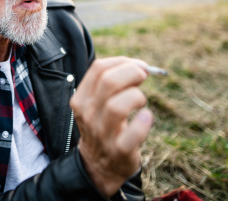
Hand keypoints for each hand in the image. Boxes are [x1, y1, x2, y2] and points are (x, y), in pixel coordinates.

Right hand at [69, 56, 152, 197]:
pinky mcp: (119, 150)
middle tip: (144, 78)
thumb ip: (111, 83)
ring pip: (118, 106)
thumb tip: (140, 66)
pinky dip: (143, 123)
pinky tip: (146, 117)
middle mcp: (88, 114)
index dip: (122, 62)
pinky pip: (133, 134)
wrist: (98, 165)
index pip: (98, 68)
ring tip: (141, 102)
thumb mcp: (96, 103)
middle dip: (133, 73)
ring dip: (137, 97)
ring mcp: (102, 133)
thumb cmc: (103, 126)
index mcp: (81, 99)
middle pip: (109, 82)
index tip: (138, 66)